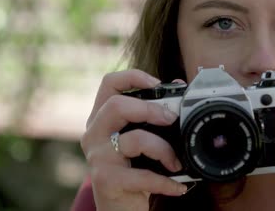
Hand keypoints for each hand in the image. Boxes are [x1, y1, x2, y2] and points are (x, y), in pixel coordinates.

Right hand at [80, 70, 187, 210]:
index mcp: (101, 118)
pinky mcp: (106, 180)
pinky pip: (143, 175)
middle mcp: (94, 134)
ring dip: (164, 150)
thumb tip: (180, 85)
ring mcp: (98, 157)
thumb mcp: (141, 139)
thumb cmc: (133, 169)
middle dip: (150, 109)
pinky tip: (178, 185)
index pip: (108, 83)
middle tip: (171, 119)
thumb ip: (155, 113)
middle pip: (117, 106)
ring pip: (135, 140)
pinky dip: (166, 181)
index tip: (157, 83)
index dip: (133, 77)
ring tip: (176, 163)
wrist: (119, 209)